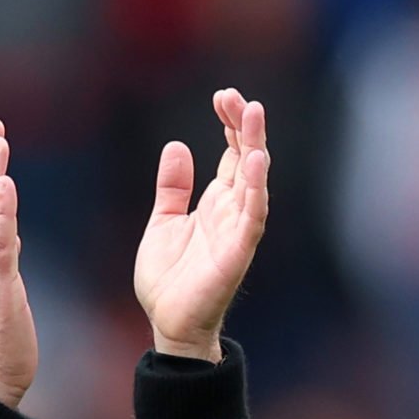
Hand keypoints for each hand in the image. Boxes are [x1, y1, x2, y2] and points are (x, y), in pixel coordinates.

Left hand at [134, 89, 269, 362]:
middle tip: (237, 97)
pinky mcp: (237, 252)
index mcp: (216, 203)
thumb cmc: (169, 278)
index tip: (222, 97)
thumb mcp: (163, 221)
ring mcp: (237, 231)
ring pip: (254, 182)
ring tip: (253, 115)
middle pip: (246, 160)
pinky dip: (255, 189)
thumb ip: (172, 187)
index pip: (231, 155)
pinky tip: (255, 162)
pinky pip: (252, 216)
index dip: (230, 125)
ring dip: (255, 148)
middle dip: (244, 127)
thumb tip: (177, 145)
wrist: (167, 322)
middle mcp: (232, 212)